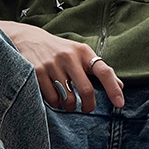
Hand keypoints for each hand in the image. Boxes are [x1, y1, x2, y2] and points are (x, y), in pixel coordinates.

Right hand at [0, 20, 123, 112]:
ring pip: (68, 98)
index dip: (113, 89)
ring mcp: (52, 64)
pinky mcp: (37, 72)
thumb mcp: (80, 54)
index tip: (120, 104)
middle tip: (86, 110)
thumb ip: (99, 70)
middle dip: (89, 106)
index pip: (104, 71)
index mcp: (83, 52)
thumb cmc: (60, 51)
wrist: (28, 38)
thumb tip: (120, 86)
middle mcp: (69, 57)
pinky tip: (55, 99)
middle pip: (86, 90)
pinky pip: (52, 99)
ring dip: (69, 107)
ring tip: (67, 103)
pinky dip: (55, 104)